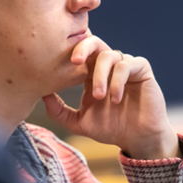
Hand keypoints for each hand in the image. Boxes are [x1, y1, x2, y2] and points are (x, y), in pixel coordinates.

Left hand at [42, 34, 178, 159]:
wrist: (138, 140)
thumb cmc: (111, 130)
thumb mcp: (79, 123)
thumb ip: (59, 111)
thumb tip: (41, 94)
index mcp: (92, 74)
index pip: (80, 53)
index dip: (69, 53)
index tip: (57, 63)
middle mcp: (109, 66)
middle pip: (94, 43)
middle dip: (83, 48)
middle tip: (74, 62)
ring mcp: (126, 65)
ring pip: (109, 55)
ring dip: (100, 75)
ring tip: (99, 96)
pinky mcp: (141, 69)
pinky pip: (127, 64)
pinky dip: (117, 80)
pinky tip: (115, 98)